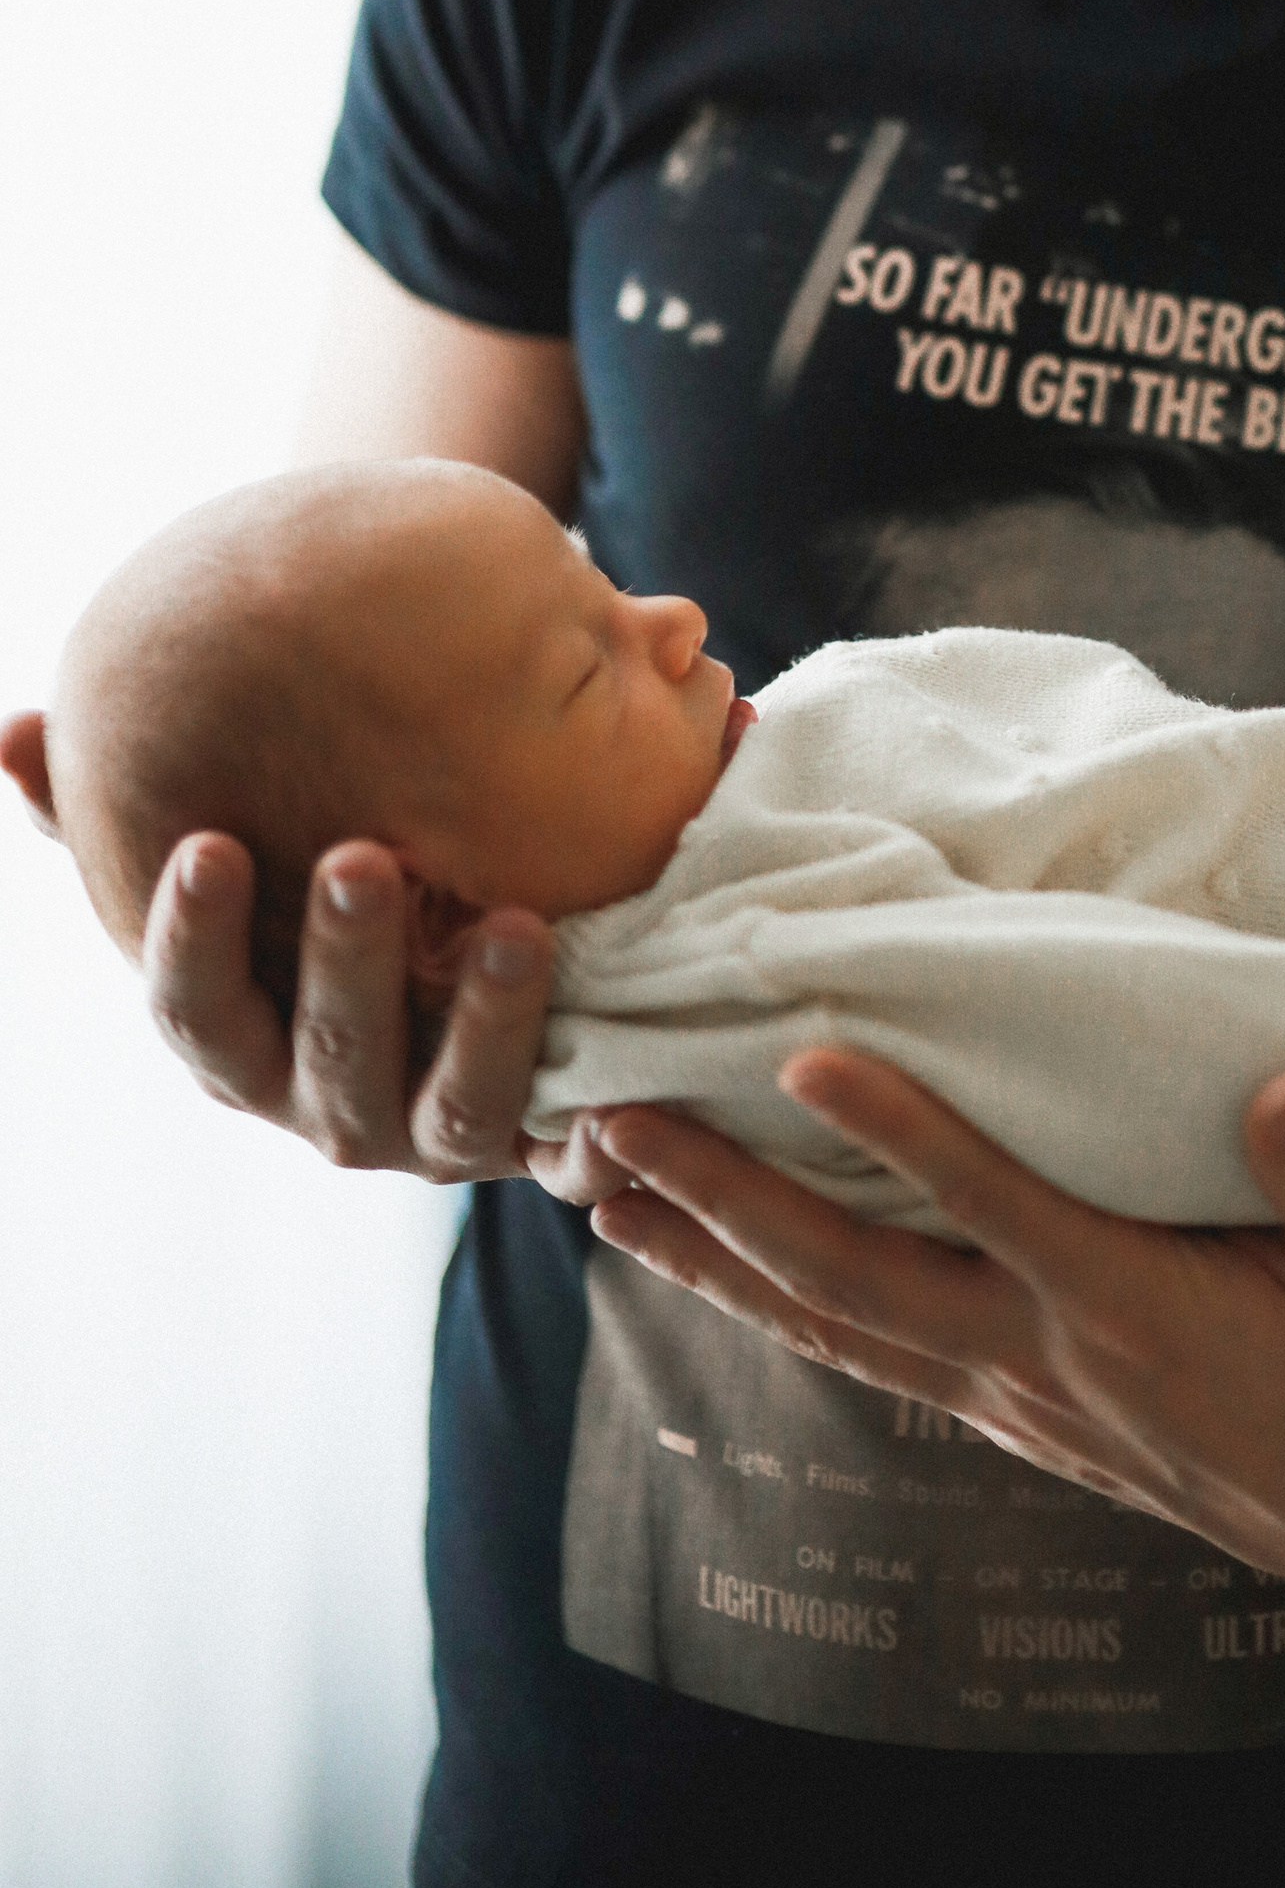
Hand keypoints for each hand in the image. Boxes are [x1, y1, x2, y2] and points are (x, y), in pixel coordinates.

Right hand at [136, 821, 629, 1200]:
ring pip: (458, 1099)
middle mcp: (332, 1106)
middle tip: (363, 858)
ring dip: (490, 1023)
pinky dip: (596, 1143)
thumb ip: (117, 822)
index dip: (194, 936)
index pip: (197, 1007)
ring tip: (523, 930)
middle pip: (331, 1046)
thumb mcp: (235, 885)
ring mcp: (437, 1136)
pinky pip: (572, 1158)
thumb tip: (16, 729)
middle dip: (344, 959)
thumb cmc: (321, 929)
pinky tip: (621, 1100)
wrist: (466, 1022)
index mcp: (246, 1049)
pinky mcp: (540, 1151)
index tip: (210, 844)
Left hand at [589, 1053, 1284, 1588]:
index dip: (901, 1124)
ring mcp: (1012, 1389)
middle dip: (726, 1195)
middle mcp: (1041, 1355)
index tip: (805, 1050)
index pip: (990, 1201)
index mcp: (1129, 1306)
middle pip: (854, 1271)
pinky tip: (714, 1268)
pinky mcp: (1008, 1403)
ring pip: (832, 1318)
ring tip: (603, 1195)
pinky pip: (862, 1346)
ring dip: (712, 1255)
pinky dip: (774, 1303)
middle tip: (612, 1126)